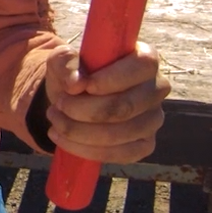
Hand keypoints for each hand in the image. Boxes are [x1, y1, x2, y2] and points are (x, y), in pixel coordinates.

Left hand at [43, 41, 169, 164]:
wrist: (73, 97)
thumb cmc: (74, 71)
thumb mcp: (63, 58)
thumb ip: (66, 61)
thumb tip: (76, 83)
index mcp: (145, 58)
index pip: (142, 66)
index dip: (112, 78)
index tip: (84, 85)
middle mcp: (157, 88)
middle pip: (125, 106)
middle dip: (84, 109)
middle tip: (58, 104)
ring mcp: (153, 119)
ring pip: (119, 134)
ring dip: (78, 130)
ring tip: (55, 118)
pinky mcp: (145, 145)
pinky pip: (119, 154)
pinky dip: (84, 149)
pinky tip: (62, 137)